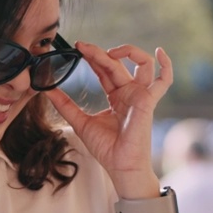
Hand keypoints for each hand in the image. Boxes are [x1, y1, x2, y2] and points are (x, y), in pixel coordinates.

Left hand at [47, 41, 172, 196]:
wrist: (120, 166)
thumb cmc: (106, 149)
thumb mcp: (80, 122)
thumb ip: (65, 104)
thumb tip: (46, 89)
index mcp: (117, 96)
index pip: (105, 69)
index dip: (93, 56)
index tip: (77, 47)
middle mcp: (130, 92)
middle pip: (117, 63)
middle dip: (99, 53)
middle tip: (82, 47)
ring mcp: (141, 95)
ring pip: (142, 63)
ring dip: (128, 51)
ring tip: (109, 51)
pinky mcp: (148, 101)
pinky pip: (164, 80)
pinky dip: (166, 65)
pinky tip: (160, 52)